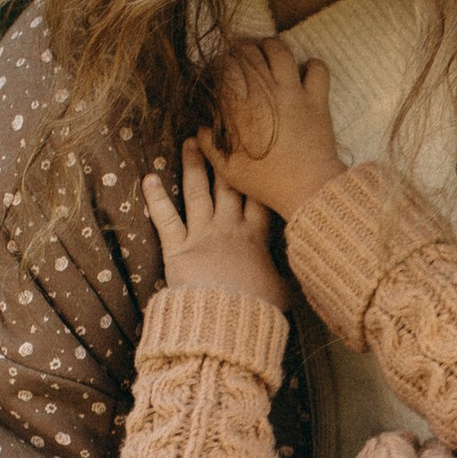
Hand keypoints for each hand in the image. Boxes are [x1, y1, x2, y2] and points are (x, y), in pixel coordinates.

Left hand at [143, 140, 287, 310]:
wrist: (226, 322)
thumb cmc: (255, 311)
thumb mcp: (282, 294)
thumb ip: (290, 278)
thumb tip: (309, 273)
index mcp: (256, 238)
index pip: (259, 198)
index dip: (258, 176)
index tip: (256, 156)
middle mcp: (229, 228)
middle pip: (229, 186)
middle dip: (226, 159)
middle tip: (223, 135)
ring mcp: (202, 235)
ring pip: (198, 192)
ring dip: (194, 165)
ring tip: (190, 142)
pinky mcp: (178, 248)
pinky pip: (165, 218)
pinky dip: (155, 198)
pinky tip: (148, 178)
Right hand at [210, 33, 345, 221]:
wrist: (307, 189)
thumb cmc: (266, 182)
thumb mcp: (227, 170)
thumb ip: (209, 146)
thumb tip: (199, 129)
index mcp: (240, 106)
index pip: (224, 67)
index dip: (218, 63)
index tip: (217, 69)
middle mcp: (265, 91)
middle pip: (249, 51)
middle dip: (241, 47)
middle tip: (239, 52)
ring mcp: (294, 92)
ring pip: (281, 50)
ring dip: (271, 45)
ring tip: (266, 49)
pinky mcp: (317, 99)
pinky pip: (317, 69)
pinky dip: (312, 65)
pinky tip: (304, 72)